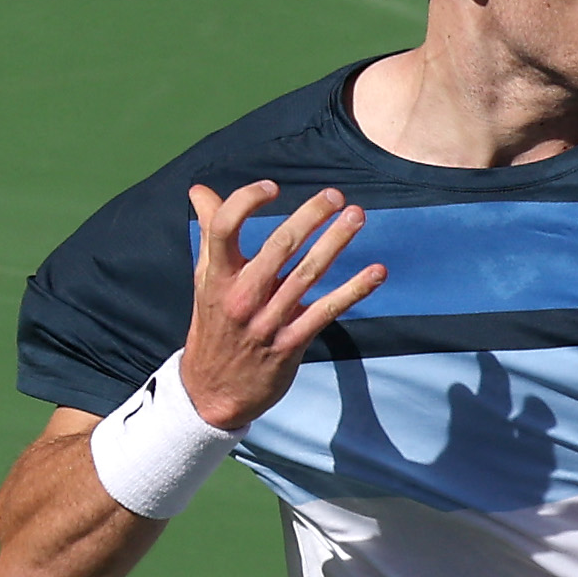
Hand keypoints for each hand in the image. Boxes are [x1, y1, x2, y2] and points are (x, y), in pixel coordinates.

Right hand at [180, 180, 386, 429]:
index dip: (245, 202)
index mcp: (216, 276)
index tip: (272, 186)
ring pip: (306, 274)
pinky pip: (326, 311)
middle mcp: (241, 295)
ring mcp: (267, 320)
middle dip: (309, 217)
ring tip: (357, 217)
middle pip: (278, 247)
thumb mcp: (205, 280)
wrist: (214, 390)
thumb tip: (200, 190)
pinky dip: (354, 290)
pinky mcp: (291, 343)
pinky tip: (377, 272)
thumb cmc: (215, 325)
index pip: (223, 228)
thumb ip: (209, 233)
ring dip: (335, 243)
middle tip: (335, 196)